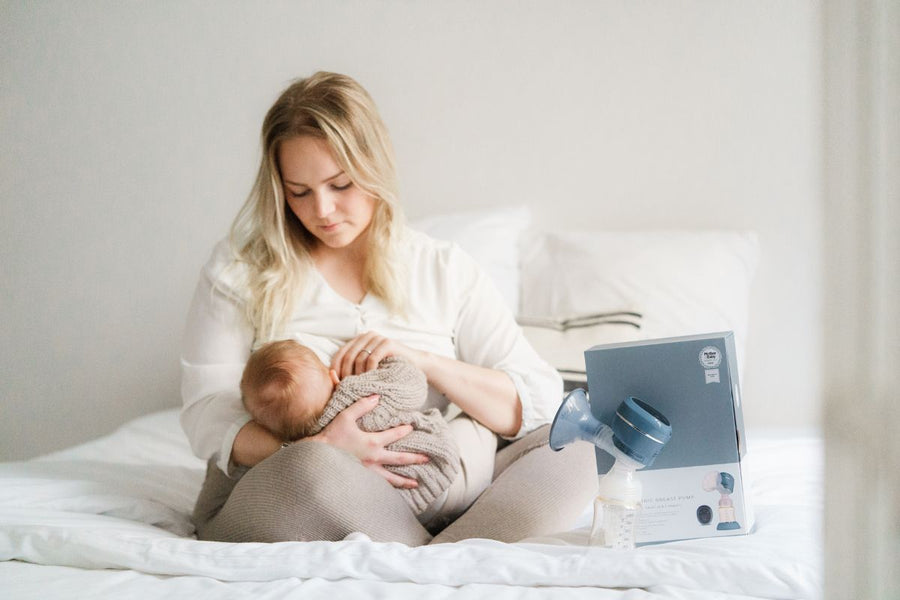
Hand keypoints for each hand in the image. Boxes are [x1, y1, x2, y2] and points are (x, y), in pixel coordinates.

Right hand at [309, 394, 428, 488]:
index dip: (404, 430)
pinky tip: (395, 492)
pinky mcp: (362, 480)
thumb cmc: (331, 436)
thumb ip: (362, 405)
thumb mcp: (346, 416)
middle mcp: (374, 459)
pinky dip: (389, 489)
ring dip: (405, 480)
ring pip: (391, 478)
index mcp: (372, 442)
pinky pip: (379, 486)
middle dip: (415, 458)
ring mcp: (368, 472)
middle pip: (399, 459)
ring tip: (416, 483)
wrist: (316, 456)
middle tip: (427, 458)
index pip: (394, 435)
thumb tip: (377, 397)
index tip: (411, 428)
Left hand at [331, 331, 422, 378]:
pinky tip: (372, 379)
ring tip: (361, 386)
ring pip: (359, 358)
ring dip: (358, 374)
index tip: (337, 384)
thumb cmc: (390, 370)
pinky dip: (369, 371)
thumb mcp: (368, 368)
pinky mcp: (387, 342)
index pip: (340, 354)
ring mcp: (377, 337)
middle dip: (346, 374)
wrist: (416, 365)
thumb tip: (332, 376)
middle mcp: (367, 335)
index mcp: (359, 340)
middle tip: (349, 388)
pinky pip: (372, 358)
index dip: (336, 369)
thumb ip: (353, 368)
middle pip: (348, 356)